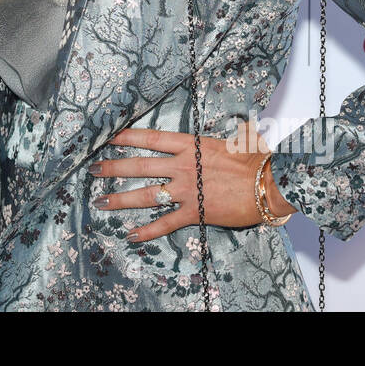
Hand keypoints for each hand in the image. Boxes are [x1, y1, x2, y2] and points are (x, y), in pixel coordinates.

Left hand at [89, 120, 296, 241]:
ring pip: (145, 195)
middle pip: (139, 166)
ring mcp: (187, 190)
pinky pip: (165, 223)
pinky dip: (147, 231)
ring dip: (120, 199)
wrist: (272, 184)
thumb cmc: (256, 160)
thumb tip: (227, 129)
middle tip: (92, 170)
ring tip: (100, 202)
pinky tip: (131, 235)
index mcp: (191, 145)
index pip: (151, 139)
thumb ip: (217, 139)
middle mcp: (183, 166)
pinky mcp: (195, 212)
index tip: (108, 137)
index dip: (127, 137)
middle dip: (113, 168)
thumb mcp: (233, 140)